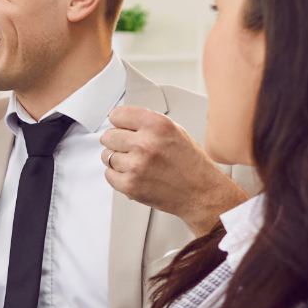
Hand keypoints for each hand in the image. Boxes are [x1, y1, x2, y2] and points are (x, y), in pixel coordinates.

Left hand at [99, 106, 250, 236]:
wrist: (201, 193)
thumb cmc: (191, 164)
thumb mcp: (175, 131)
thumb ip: (148, 123)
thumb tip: (123, 120)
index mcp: (158, 125)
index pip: (117, 115)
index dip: (118, 122)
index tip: (119, 125)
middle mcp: (146, 143)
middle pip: (108, 135)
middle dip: (117, 141)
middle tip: (129, 148)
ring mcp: (136, 165)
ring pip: (106, 155)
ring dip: (118, 159)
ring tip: (136, 163)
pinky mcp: (130, 185)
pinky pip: (109, 174)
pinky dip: (118, 175)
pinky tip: (134, 174)